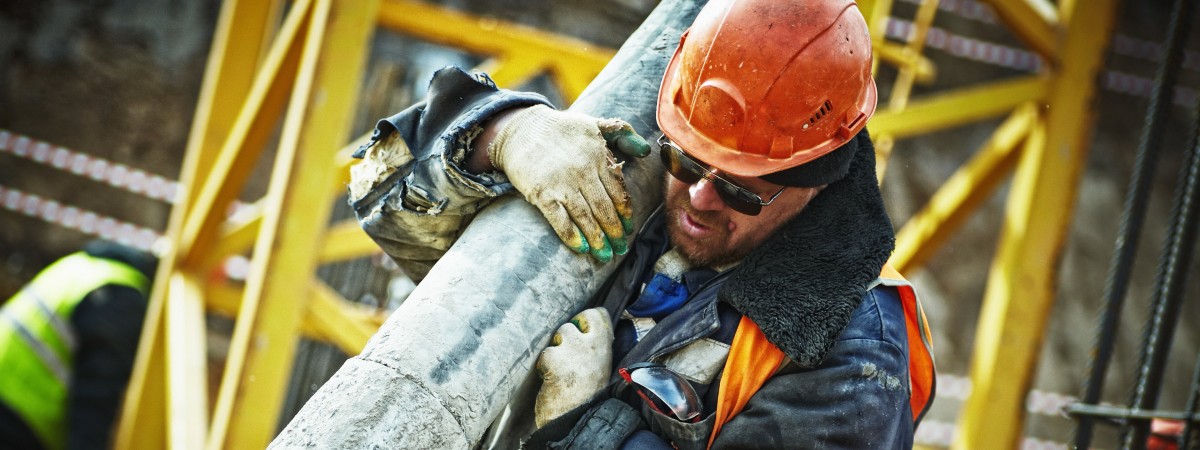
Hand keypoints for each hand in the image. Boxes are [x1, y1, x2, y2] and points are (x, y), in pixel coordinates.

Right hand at [486, 105, 649, 261]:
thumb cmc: (561, 128)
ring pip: (585, 217)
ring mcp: (561, 184)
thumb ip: (623, 133)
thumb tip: (646, 150)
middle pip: (604, 209)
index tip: (628, 229)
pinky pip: (559, 220)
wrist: (521, 128)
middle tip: (620, 249)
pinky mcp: (541, 193)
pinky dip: (571, 236)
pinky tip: (582, 248)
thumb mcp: (594, 123)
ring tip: (605, 255)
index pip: (618, 192)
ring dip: (597, 239)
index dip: (625, 214)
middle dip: (614, 232)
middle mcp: (583, 171)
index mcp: (598, 156)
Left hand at [535, 308, 614, 427]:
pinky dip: (544, 365)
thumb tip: (585, 333)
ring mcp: (573, 350)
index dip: (586, 320)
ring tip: (559, 369)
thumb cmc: (587, 398)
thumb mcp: (600, 369)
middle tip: (566, 353)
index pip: (599, 315)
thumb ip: (594, 350)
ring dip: (555, 350)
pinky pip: (545, 353)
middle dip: (568, 333)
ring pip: (560, 334)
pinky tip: (550, 378)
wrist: (576, 420)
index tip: (581, 330)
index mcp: (605, 348)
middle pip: (577, 320)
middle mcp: (591, 345)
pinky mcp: (555, 358)